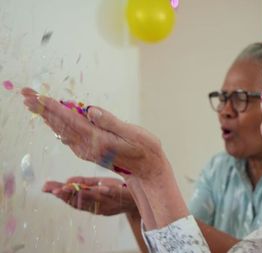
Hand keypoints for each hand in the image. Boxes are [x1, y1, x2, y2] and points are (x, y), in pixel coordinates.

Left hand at [22, 87, 165, 178]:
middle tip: (24, 95)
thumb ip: (110, 121)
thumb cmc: (146, 150)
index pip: (70, 120)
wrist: (148, 171)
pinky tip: (51, 120)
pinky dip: (57, 126)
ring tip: (32, 103)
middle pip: (60, 125)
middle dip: (42, 109)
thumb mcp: (134, 134)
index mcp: (98, 141)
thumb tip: (88, 109)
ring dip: (46, 116)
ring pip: (62, 131)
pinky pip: (68, 137)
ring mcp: (87, 151)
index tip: (36, 96)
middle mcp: (88, 147)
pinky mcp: (89, 152)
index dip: (52, 107)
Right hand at [43, 177, 136, 215]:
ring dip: (82, 193)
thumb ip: (82, 184)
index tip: (48, 189)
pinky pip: (113, 194)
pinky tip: (100, 186)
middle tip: (55, 190)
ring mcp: (110, 201)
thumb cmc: (116, 190)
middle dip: (67, 195)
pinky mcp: (121, 195)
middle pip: (81, 201)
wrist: (139, 197)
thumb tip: (65, 182)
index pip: (73, 201)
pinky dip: (107, 191)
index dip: (61, 196)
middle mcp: (99, 205)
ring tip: (69, 188)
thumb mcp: (97, 185)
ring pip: (95, 198)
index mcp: (92, 204)